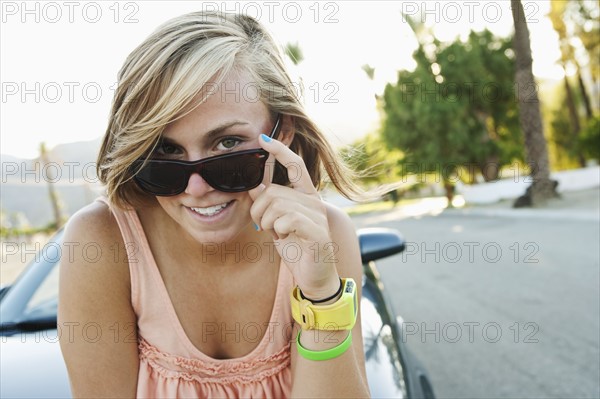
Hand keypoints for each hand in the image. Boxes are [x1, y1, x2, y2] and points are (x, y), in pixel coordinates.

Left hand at [248, 134, 339, 299]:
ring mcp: (318, 215)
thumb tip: (255, 186)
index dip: (280, 151)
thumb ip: (270, 205)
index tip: (263, 140)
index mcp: (306, 197)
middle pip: (274, 192)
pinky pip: (287, 220)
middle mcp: (315, 202)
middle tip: (264, 227)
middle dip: (259, 210)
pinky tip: (286, 238)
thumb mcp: (278, 225)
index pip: (296, 166)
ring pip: (277, 205)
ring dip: (268, 223)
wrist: (315, 278)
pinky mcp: (318, 231)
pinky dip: (279, 230)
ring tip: (277, 234)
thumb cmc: (298, 250)